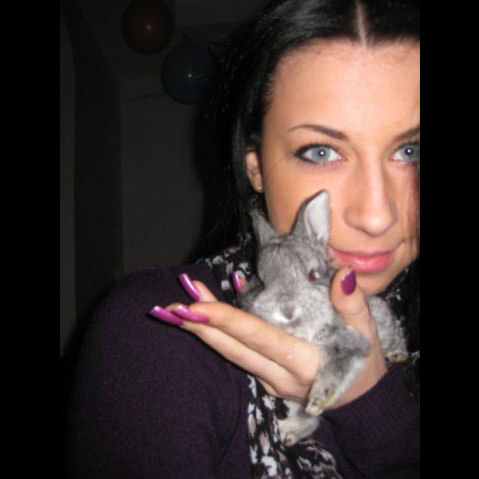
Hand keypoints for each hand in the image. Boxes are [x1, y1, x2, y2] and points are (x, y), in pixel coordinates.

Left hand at [151, 268, 386, 406]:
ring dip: (203, 331)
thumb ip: (352, 304)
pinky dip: (218, 338)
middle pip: (231, 349)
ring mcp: (269, 381)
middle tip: (171, 305)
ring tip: (179, 306)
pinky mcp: (265, 379)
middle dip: (199, 327)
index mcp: (302, 361)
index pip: (256, 337)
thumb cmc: (362, 363)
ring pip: (229, 354)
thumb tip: (340, 274)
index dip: (225, 321)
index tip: (195, 305)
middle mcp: (279, 375)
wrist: (360, 403)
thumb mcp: (365, 333)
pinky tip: (205, 320)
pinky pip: (237, 357)